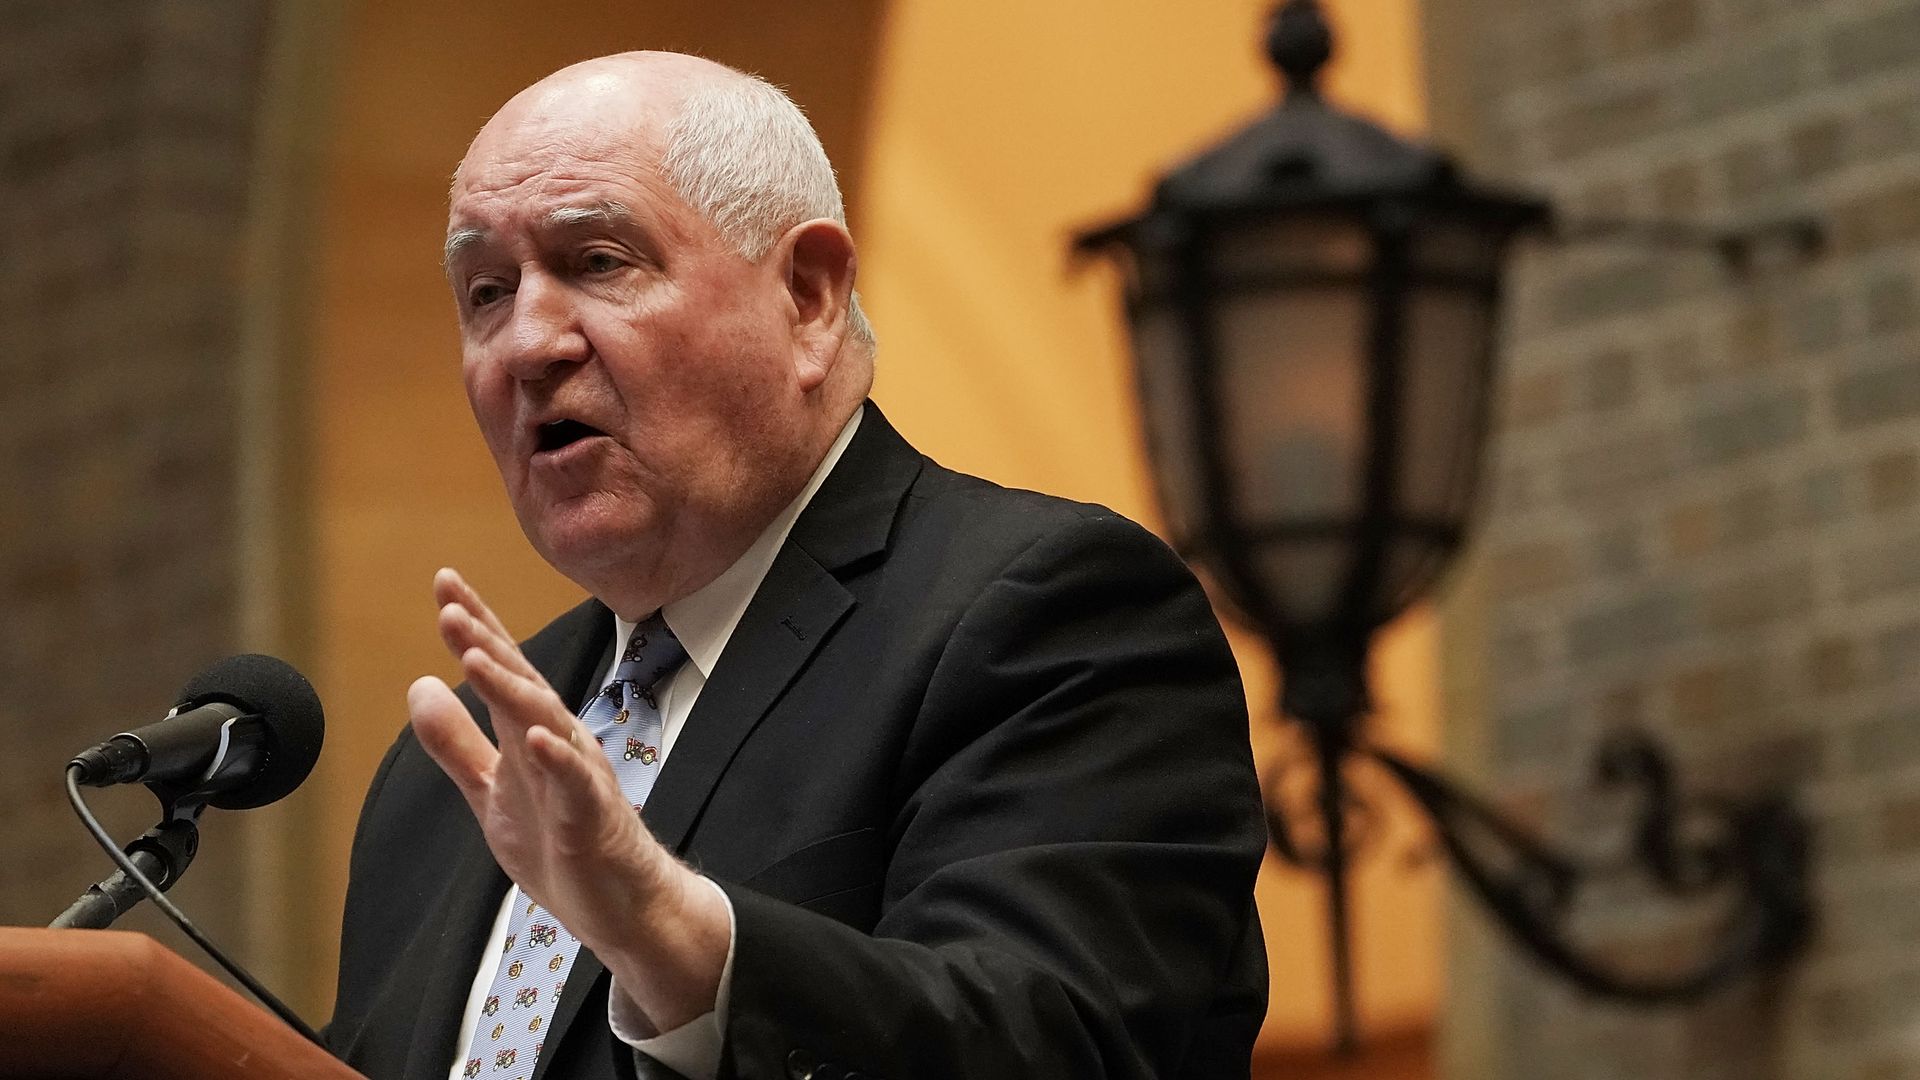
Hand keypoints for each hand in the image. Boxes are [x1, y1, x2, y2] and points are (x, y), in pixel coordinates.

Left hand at [407, 567, 728, 1031]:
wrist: (618, 904)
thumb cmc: (560, 842)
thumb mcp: (490, 790)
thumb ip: (455, 742)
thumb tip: (418, 684)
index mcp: (530, 732)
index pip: (501, 668)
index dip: (474, 626)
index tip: (444, 583)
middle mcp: (557, 741)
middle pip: (520, 681)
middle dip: (485, 641)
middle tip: (449, 603)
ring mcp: (577, 776)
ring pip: (544, 721)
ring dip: (510, 688)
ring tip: (474, 657)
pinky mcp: (591, 816)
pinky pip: (574, 782)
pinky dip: (555, 758)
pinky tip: (533, 736)